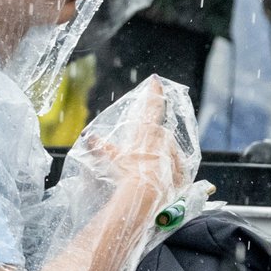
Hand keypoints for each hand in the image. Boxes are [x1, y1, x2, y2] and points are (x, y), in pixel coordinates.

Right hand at [88, 81, 185, 196]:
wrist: (145, 190)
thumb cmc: (128, 171)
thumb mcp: (112, 157)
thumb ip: (101, 146)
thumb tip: (89, 137)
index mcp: (147, 130)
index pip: (152, 106)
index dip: (154, 92)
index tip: (156, 80)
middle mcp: (162, 137)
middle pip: (162, 134)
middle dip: (156, 141)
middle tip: (145, 155)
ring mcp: (173, 151)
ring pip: (170, 149)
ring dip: (163, 156)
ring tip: (152, 170)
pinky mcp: (181, 166)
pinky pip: (178, 165)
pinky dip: (173, 169)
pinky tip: (166, 176)